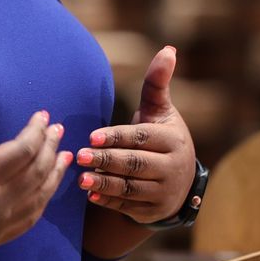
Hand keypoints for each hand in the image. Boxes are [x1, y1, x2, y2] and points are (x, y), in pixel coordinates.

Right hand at [0, 81, 69, 256]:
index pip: (22, 152)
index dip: (36, 132)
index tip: (44, 117)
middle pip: (35, 173)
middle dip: (49, 148)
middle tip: (58, 130)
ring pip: (38, 198)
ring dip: (53, 174)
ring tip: (64, 155)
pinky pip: (29, 219)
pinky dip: (43, 200)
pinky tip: (47, 186)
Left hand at [79, 45, 195, 223]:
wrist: (179, 182)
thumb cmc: (162, 138)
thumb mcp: (160, 112)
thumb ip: (157, 84)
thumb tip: (168, 49)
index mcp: (173, 140)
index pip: (142, 138)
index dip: (117, 137)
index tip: (92, 136)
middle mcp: (173, 167)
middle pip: (135, 163)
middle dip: (106, 160)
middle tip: (80, 156)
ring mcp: (164, 192)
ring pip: (130, 187)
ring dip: (104, 182)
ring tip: (80, 178)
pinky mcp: (153, 211)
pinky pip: (128, 205)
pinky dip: (109, 200)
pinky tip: (91, 194)